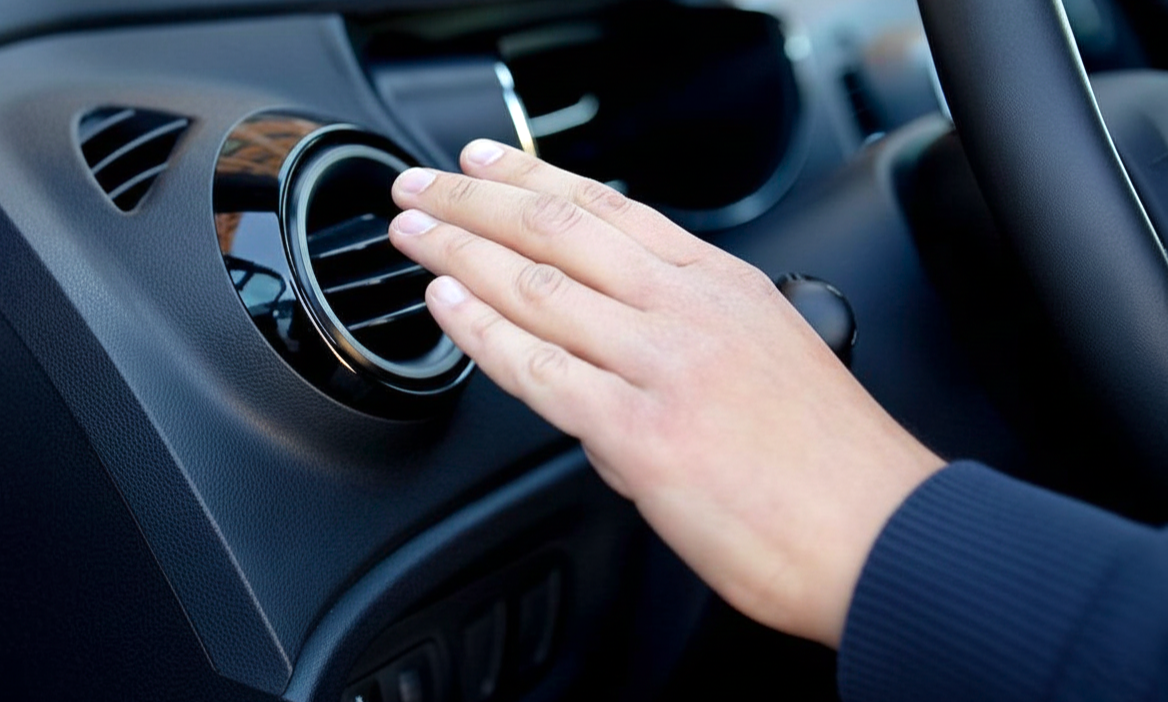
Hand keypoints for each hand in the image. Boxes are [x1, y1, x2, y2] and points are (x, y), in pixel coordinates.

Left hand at [389, 140, 945, 647]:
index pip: (608, 207)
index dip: (533, 178)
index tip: (487, 163)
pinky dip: (482, 333)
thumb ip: (684, 336)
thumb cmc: (833, 460)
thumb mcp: (769, 354)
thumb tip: (611, 348)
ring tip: (415, 235)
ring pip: (537, 286)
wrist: (882, 533)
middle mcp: (687, 309)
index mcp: (722, 283)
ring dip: (461, 252)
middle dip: (476, 201)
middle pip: (558, 230)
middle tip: (422, 188)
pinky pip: (538, 370)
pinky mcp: (640, 432)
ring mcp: (661, 365)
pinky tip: (447, 307)